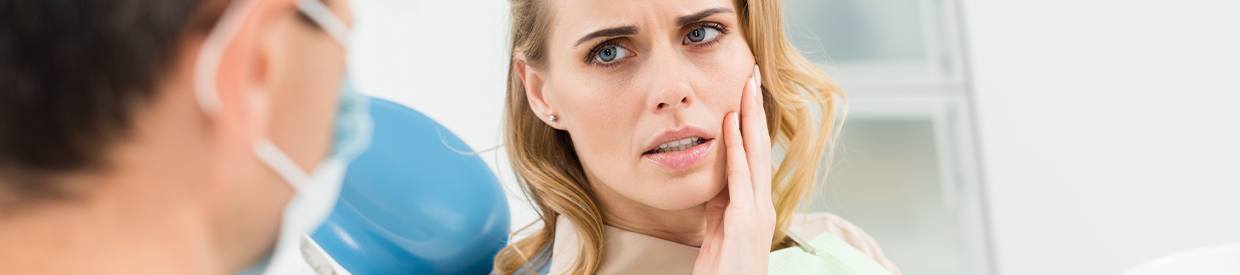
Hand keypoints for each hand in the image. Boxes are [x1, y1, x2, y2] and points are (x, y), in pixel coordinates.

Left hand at [693, 65, 775, 274]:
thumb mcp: (717, 235)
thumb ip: (718, 210)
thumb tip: (715, 186)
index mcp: (754, 208)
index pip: (753, 158)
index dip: (749, 126)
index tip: (745, 97)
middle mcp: (761, 206)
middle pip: (758, 148)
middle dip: (754, 111)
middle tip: (751, 76)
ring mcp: (757, 213)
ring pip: (754, 154)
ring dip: (749, 118)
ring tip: (746, 87)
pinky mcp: (746, 222)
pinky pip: (739, 176)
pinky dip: (735, 147)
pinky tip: (731, 123)